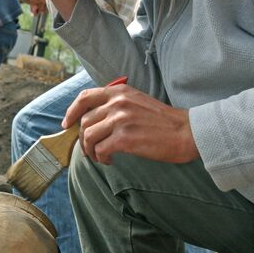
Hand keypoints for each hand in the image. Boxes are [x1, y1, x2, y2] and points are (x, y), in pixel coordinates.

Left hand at [62, 84, 199, 164]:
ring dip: (90, 151)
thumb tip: (93, 119)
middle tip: (90, 150)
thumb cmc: (163, 121)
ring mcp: (121, 119)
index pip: (85, 97)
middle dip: (83, 139)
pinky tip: (110, 161)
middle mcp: (118, 102)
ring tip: (100, 157)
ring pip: (89, 136)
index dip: (71, 112)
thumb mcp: (137, 101)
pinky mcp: (125, 138)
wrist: (186, 132)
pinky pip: (100, 150)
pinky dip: (101, 158)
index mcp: (119, 91)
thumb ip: (116, 104)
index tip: (67, 124)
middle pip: (84, 121)